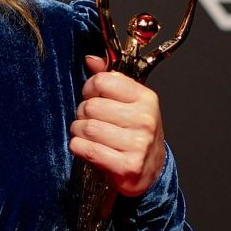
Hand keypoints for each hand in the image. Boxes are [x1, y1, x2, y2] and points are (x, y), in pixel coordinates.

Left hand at [69, 55, 166, 196]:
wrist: (151, 171)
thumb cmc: (136, 133)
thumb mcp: (130, 103)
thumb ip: (110, 80)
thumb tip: (90, 60)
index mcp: (146, 98)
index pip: (103, 81)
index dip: (89, 89)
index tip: (91, 97)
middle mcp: (145, 120)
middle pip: (91, 107)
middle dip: (82, 114)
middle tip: (89, 120)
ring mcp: (138, 144)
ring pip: (87, 128)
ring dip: (78, 132)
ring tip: (87, 135)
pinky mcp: (127, 166)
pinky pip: (88, 149)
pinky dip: (78, 148)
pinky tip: (85, 148)